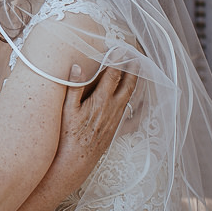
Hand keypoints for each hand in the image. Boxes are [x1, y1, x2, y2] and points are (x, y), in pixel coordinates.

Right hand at [53, 64, 136, 191]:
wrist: (74, 161)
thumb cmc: (67, 135)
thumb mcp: (66, 109)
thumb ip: (73, 86)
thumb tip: (77, 66)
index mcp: (100, 101)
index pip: (112, 76)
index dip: (117, 61)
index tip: (121, 49)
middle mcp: (113, 109)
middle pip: (127, 85)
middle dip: (132, 70)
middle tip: (136, 57)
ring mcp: (117, 120)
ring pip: (132, 98)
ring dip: (137, 84)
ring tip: (140, 73)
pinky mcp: (117, 131)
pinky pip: (134, 119)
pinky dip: (142, 110)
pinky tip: (145, 104)